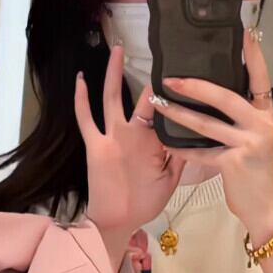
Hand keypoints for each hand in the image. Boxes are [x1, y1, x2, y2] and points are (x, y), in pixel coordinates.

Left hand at [75, 44, 185, 234]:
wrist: (113, 221)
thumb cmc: (143, 204)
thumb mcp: (171, 182)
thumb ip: (180, 155)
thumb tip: (192, 131)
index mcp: (153, 143)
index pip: (165, 109)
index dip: (171, 91)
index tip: (179, 75)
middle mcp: (132, 134)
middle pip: (143, 99)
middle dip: (150, 76)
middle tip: (156, 55)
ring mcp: (110, 137)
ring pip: (111, 98)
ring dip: (113, 73)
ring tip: (117, 50)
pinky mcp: (93, 144)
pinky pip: (85, 117)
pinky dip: (81, 98)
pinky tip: (81, 79)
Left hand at [160, 28, 272, 242]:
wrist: (264, 206)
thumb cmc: (255, 171)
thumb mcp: (255, 139)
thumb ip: (241, 118)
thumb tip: (216, 93)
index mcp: (265, 115)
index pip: (261, 80)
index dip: (254, 56)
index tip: (246, 32)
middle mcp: (260, 126)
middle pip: (226, 97)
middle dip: (196, 86)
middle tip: (171, 77)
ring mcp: (248, 144)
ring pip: (207, 123)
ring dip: (179, 113)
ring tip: (159, 103)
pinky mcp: (234, 164)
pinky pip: (201, 151)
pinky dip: (181, 147)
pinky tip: (165, 140)